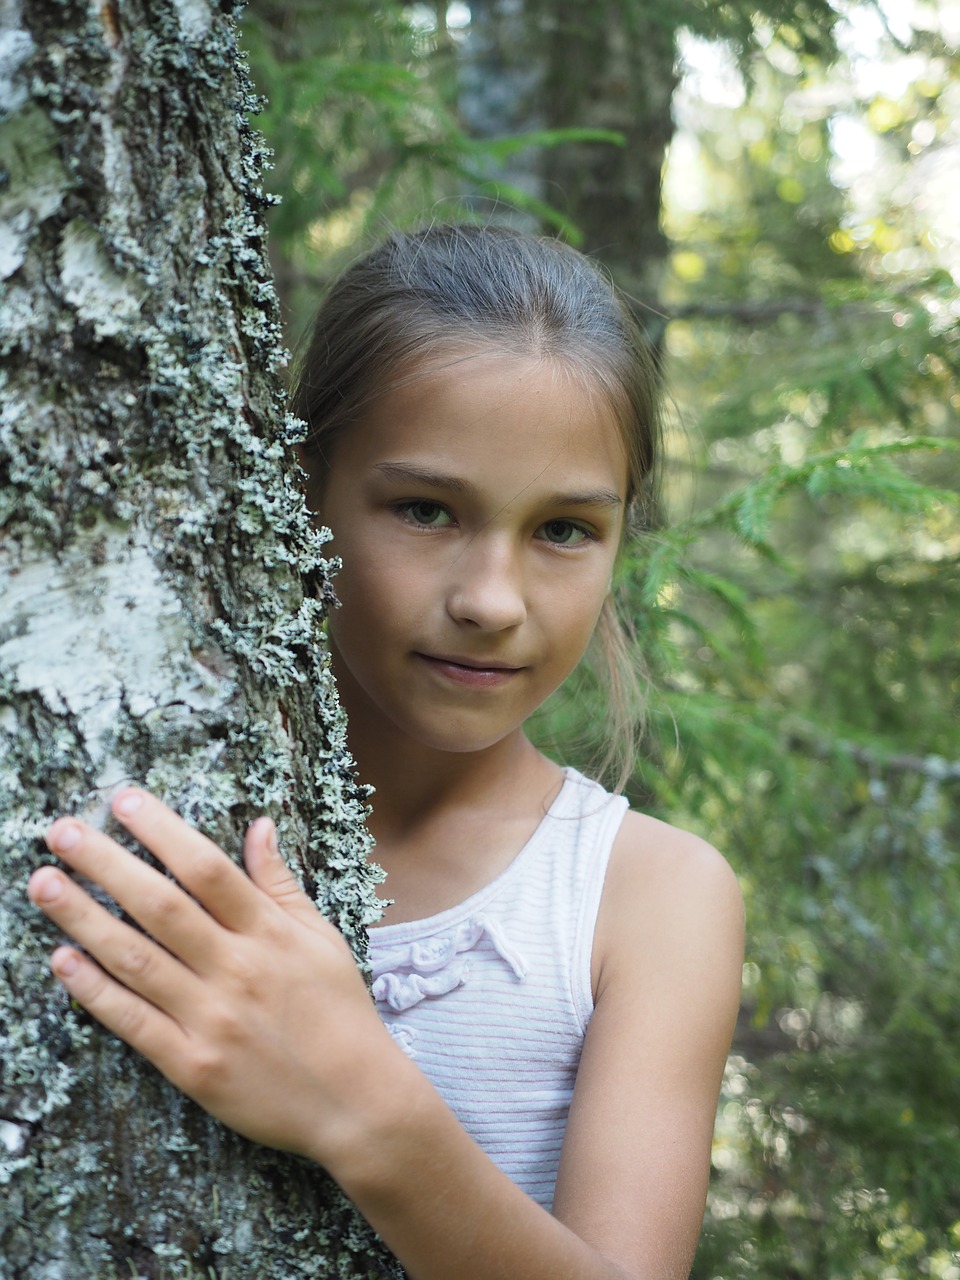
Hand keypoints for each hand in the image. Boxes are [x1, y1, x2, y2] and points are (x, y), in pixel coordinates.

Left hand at [28, 789, 396, 1166]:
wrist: (356, 1102)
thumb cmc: (340, 1012)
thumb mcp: (322, 938)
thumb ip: (281, 884)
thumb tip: (260, 825)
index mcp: (270, 934)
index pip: (207, 868)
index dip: (162, 830)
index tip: (124, 800)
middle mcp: (237, 970)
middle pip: (161, 907)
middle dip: (107, 864)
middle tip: (62, 831)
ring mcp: (212, 1019)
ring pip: (137, 959)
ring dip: (85, 919)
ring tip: (44, 883)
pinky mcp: (193, 1066)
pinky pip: (134, 1022)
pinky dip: (95, 991)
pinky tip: (63, 960)